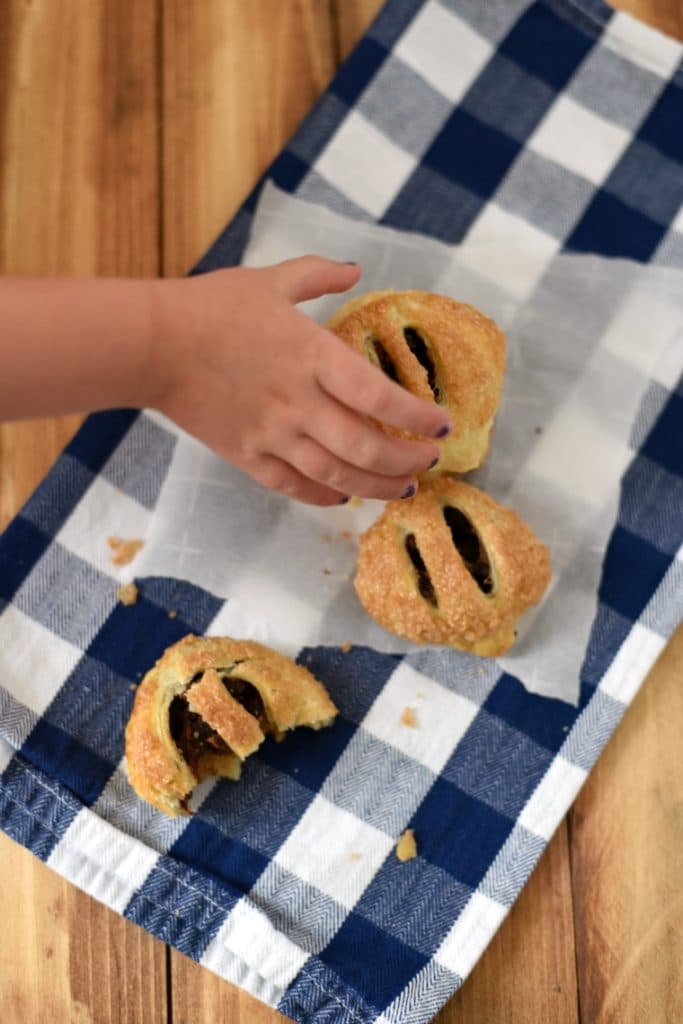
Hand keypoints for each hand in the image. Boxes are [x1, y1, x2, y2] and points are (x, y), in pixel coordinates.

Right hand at [153, 256, 450, 504]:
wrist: (153, 345)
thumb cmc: (212, 307)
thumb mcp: (270, 280)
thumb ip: (317, 274)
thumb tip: (356, 268)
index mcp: (311, 356)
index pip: (379, 398)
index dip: (417, 418)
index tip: (442, 425)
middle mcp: (298, 402)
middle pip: (366, 447)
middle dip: (408, 461)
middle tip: (429, 461)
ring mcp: (272, 434)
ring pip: (337, 475)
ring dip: (377, 487)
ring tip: (403, 487)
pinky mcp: (247, 455)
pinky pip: (294, 485)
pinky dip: (324, 495)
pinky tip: (344, 495)